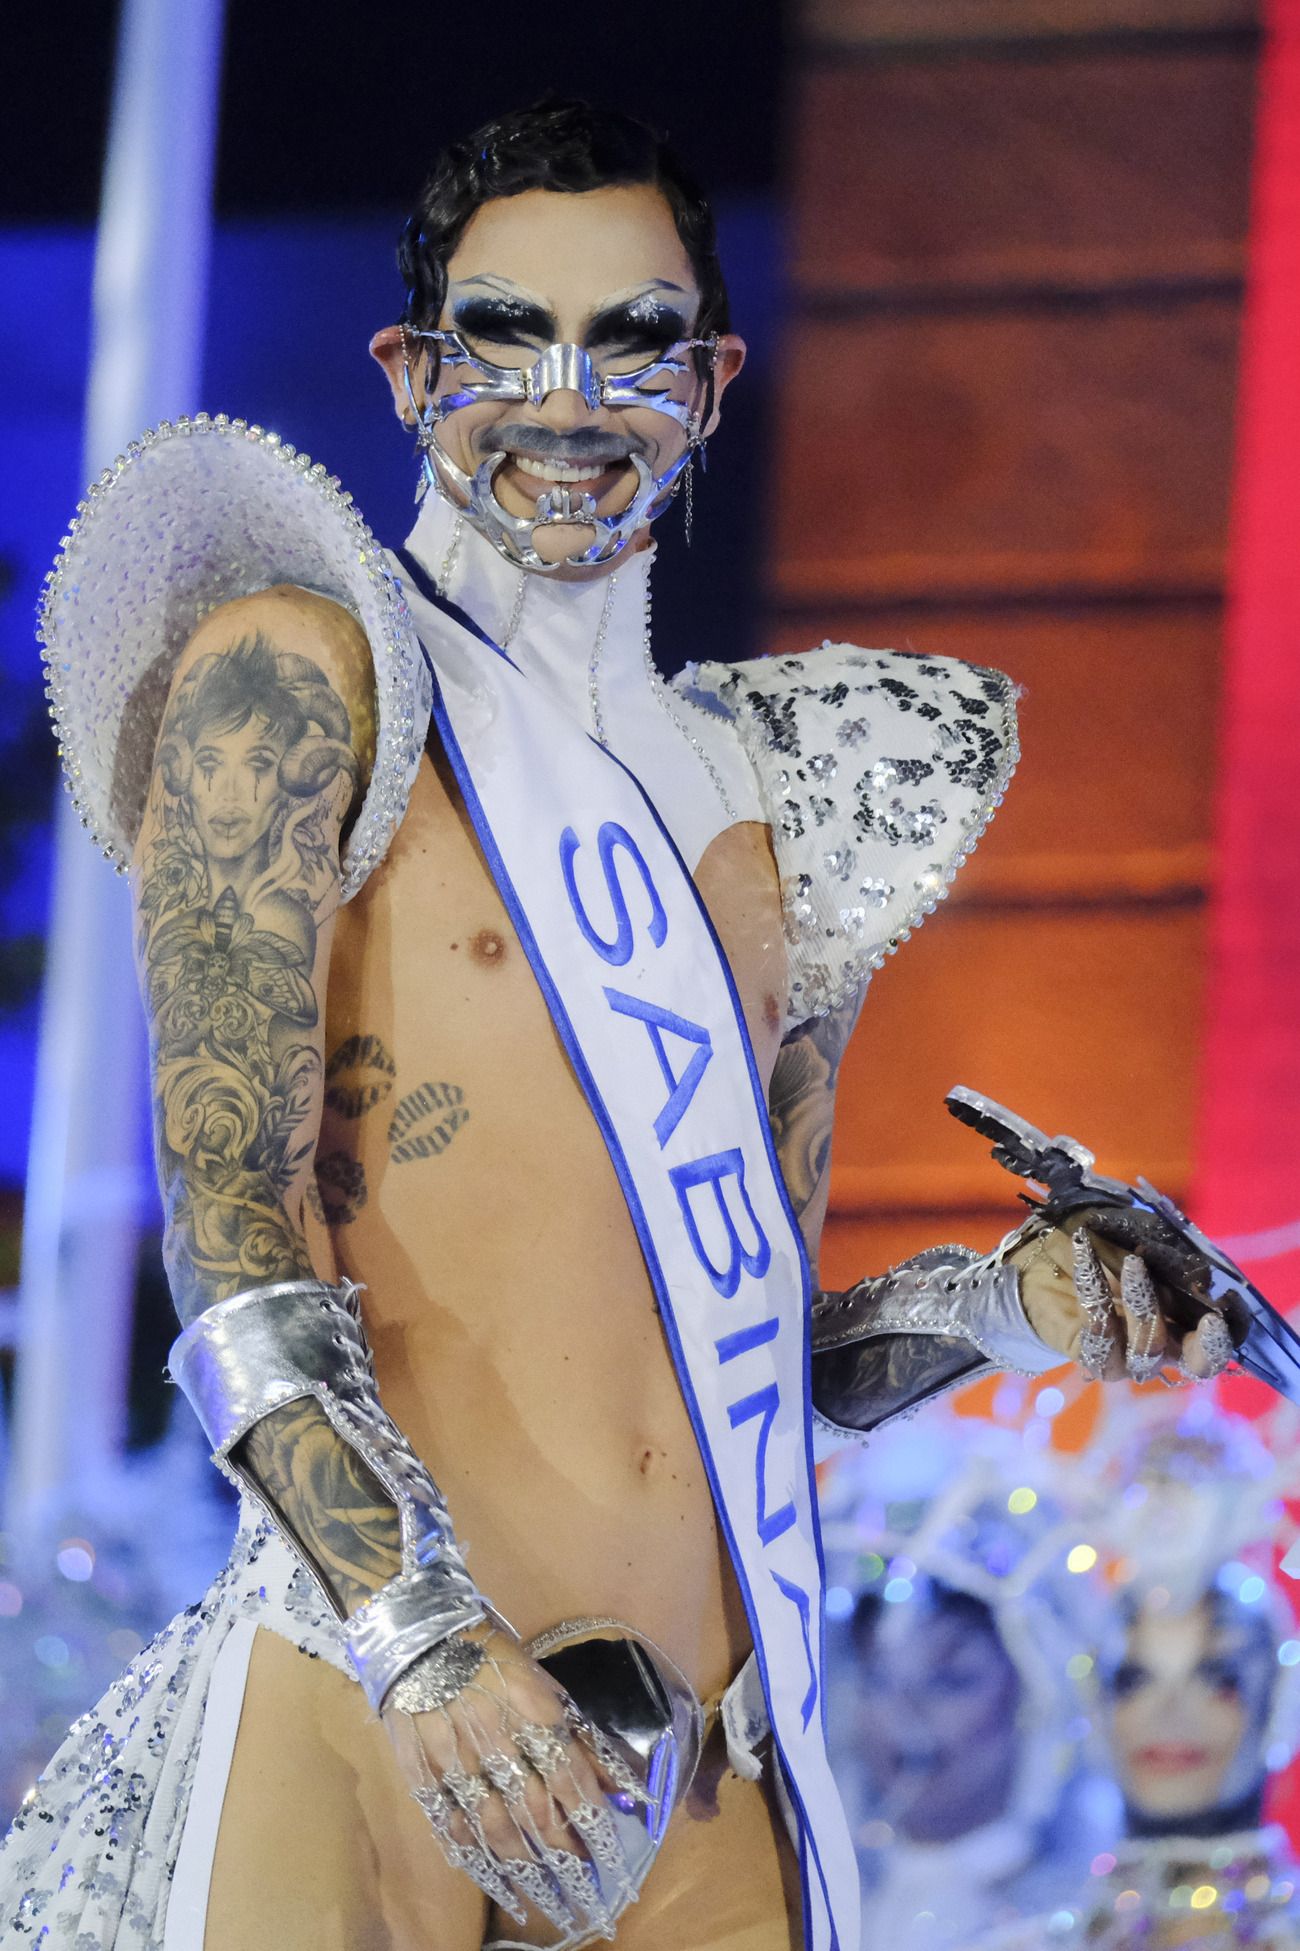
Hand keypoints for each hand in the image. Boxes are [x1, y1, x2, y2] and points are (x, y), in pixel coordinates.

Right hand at [382, 1619, 645, 1937]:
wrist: (419, 1637)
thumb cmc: (491, 1655)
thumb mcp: (544, 1683)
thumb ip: (579, 1736)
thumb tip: (618, 1784)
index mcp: (533, 1712)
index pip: (570, 1779)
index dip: (591, 1821)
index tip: (607, 1854)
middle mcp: (498, 1742)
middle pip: (536, 1812)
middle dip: (564, 1855)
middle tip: (584, 1888)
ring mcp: (458, 1762)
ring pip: (496, 1828)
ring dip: (525, 1868)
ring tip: (546, 1896)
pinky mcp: (424, 1774)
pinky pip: (451, 1825)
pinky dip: (474, 1856)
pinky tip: (493, 1878)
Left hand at [1008, 1212, 1235, 1383]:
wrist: (1040, 1260)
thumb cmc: (1101, 1245)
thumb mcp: (1136, 1237)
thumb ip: (1167, 1253)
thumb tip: (1197, 1270)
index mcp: (1184, 1320)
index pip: (1217, 1339)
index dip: (1228, 1331)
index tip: (1228, 1304)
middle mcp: (1163, 1345)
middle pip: (1197, 1363)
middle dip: (1208, 1346)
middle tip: (1211, 1321)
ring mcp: (1127, 1356)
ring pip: (1147, 1348)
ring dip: (1145, 1301)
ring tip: (1133, 1261)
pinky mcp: (1092, 1356)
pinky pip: (1100, 1332)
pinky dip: (1096, 1287)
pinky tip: (1085, 1251)